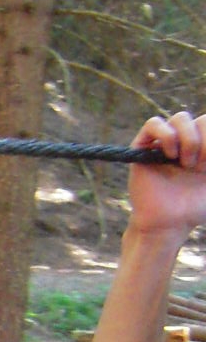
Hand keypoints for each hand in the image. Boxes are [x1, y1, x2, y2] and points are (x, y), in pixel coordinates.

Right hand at [127, 111, 205, 237]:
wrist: (168, 223)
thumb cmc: (193, 208)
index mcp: (204, 148)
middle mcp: (186, 142)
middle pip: (201, 119)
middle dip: (205, 140)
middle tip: (200, 165)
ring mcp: (164, 143)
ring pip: (181, 118)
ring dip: (189, 139)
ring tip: (185, 163)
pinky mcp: (143, 146)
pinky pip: (153, 123)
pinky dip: (166, 135)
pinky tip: (170, 155)